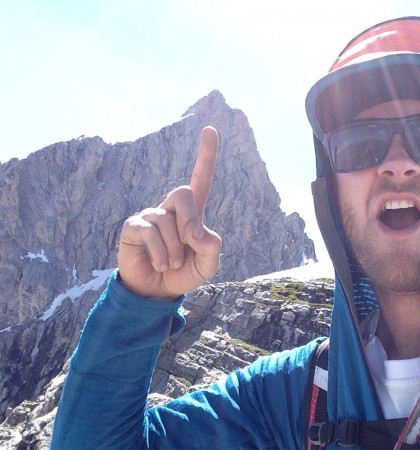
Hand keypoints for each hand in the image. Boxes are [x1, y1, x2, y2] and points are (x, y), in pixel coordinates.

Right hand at [117, 126, 221, 299]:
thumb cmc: (184, 273)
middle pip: (183, 193)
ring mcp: (151, 216)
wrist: (158, 292)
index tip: (210, 129)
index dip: (206, 156)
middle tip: (191, 243)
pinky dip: (160, 253)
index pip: (201, 179)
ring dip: (174, 249)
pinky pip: (150, 231)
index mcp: (193, 213)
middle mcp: (170, 209)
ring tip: (172, 263)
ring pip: (167, 220)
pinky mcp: (133, 227)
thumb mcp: (208, 264)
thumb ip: (212, 247)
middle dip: (191, 220)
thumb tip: (197, 232)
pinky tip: (160, 263)